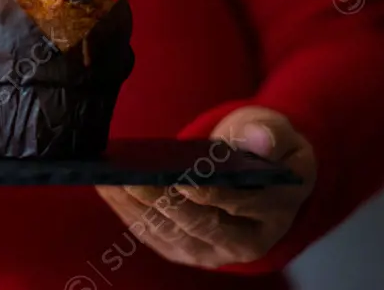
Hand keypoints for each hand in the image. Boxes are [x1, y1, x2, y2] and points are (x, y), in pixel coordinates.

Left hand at [97, 106, 316, 268]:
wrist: (259, 176)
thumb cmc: (265, 149)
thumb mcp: (276, 133)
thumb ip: (268, 134)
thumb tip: (259, 140)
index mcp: (271, 213)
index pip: (237, 205)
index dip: (209, 194)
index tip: (181, 179)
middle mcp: (241, 242)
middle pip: (196, 224)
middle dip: (161, 201)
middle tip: (132, 178)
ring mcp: (209, 251)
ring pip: (167, 232)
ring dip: (136, 207)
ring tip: (110, 180)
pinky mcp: (181, 249)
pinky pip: (150, 233)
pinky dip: (127, 212)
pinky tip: (107, 188)